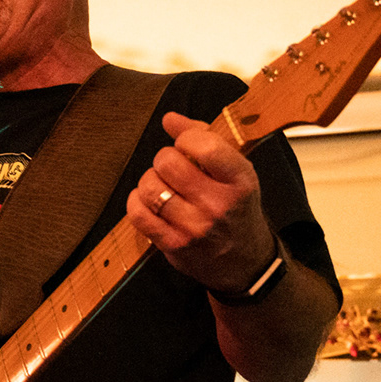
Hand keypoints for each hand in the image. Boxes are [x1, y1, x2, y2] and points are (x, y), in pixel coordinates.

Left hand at [127, 111, 278, 294]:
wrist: (244, 262)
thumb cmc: (237, 208)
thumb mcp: (236, 172)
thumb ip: (206, 139)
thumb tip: (169, 119)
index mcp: (239, 180)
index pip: (205, 146)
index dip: (185, 139)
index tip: (186, 145)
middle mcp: (218, 204)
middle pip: (169, 164)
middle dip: (164, 159)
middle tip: (171, 167)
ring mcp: (194, 227)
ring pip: (150, 188)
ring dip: (149, 181)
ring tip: (161, 185)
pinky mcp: (173, 245)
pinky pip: (138, 214)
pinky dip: (136, 202)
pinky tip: (148, 201)